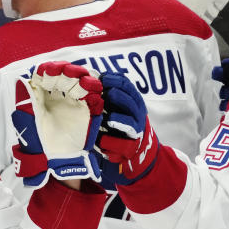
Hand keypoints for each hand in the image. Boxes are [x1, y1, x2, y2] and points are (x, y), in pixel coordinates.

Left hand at [11, 61, 103, 187]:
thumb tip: (22, 80)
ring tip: (84, 81)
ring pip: (80, 82)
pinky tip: (92, 90)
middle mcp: (58, 96)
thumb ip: (26, 101)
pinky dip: (94, 91)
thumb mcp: (27, 121)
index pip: (46, 75)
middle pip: (65, 75)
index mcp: (41, 95)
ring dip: (82, 78)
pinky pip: (93, 97)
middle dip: (68, 71)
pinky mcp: (87, 111)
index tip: (49, 71)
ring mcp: (73, 102)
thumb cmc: (37, 142)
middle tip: (69, 73)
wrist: (55, 161)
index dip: (48, 69)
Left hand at [94, 72, 158, 187]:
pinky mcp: (129, 149)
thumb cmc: (120, 123)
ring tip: (109, 119)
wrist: (134, 152)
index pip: (128, 86)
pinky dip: (111, 143)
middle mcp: (137, 115)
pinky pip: (121, 145)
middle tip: (107, 94)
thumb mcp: (118, 106)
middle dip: (119, 97)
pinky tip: (101, 141)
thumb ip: (108, 93)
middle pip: (131, 103)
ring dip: (119, 120)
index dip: (115, 80)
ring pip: (129, 124)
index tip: (101, 78)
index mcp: (134, 102)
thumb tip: (91, 76)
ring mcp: (135, 133)